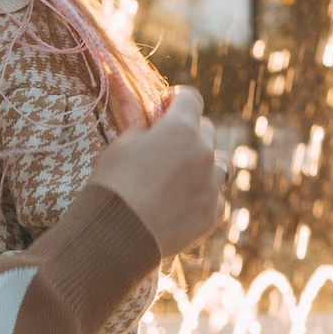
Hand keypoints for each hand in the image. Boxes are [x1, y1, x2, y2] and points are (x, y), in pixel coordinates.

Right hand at [94, 87, 225, 256]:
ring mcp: (212, 184)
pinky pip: (216, 197)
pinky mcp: (212, 213)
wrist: (116, 235)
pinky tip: (183, 203)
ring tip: (182, 175)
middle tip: (168, 146)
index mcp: (180, 128)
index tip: (166, 107)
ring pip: (220, 163)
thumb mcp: (120, 144)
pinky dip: (203, 196)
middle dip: (190, 133)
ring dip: (204, 163)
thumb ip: (141, 126)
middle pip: (207, 130)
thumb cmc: (113, 184)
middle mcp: (204, 152)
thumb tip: (148, 120)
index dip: (177, 100)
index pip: (191, 98)